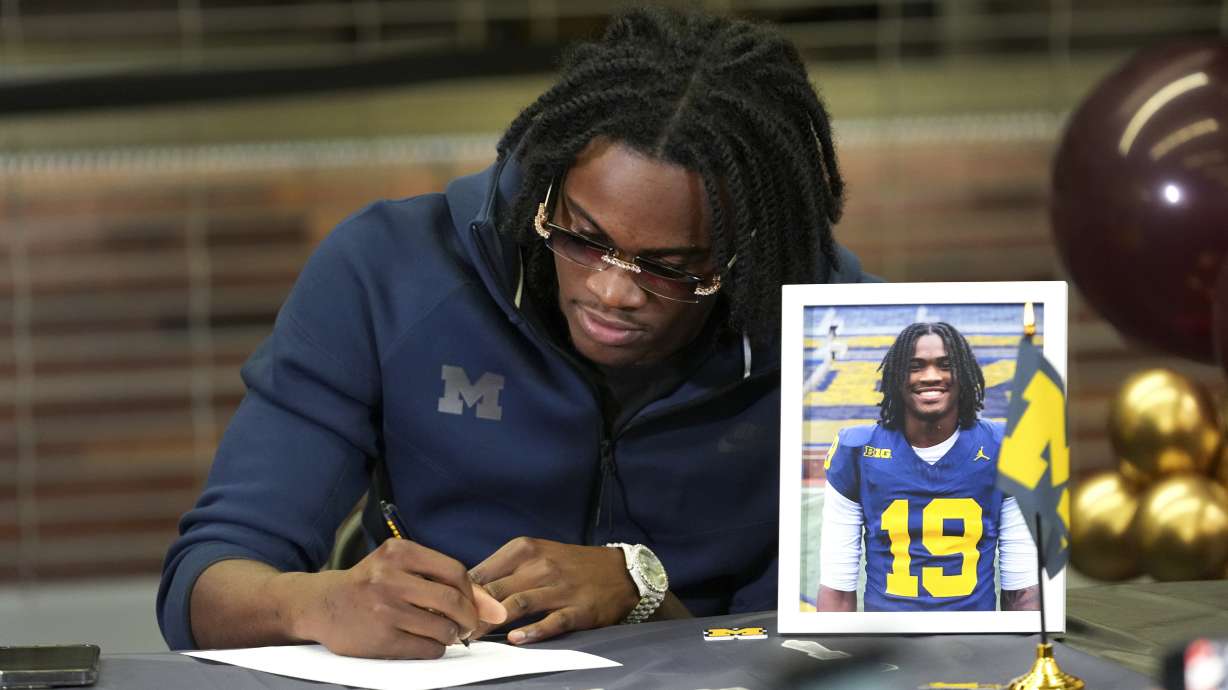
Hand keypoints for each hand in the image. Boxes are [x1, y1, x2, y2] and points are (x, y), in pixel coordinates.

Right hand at [289, 539, 505, 658]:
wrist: (322, 604)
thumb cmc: (369, 584)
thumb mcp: (398, 567)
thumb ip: (441, 579)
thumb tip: (491, 606)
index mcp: (398, 553)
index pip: (455, 571)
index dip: (472, 593)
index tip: (475, 605)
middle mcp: (390, 578)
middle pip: (452, 600)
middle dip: (469, 617)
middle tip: (468, 625)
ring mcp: (384, 609)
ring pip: (442, 628)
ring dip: (452, 635)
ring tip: (446, 633)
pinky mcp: (380, 638)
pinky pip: (426, 648)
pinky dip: (436, 648)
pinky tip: (428, 642)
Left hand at [468, 537, 639, 644]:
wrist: (620, 572)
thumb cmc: (571, 565)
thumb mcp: (537, 555)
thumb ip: (504, 571)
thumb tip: (466, 592)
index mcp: (525, 549)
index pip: (482, 572)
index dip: (460, 593)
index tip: (444, 610)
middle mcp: (540, 566)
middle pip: (495, 591)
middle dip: (470, 613)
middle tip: (451, 630)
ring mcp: (560, 588)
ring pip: (517, 605)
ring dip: (492, 624)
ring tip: (473, 638)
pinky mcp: (578, 609)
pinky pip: (552, 621)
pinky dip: (533, 631)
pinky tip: (516, 639)